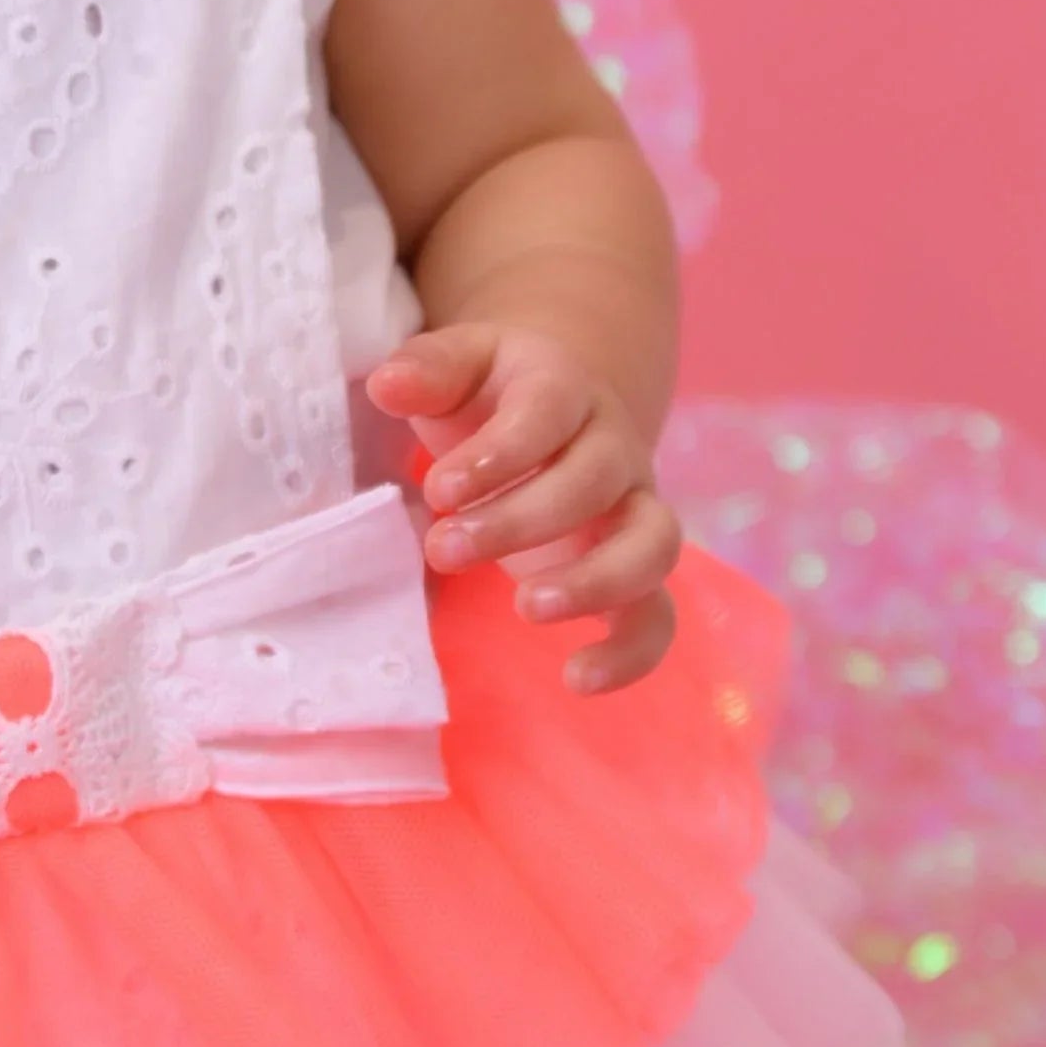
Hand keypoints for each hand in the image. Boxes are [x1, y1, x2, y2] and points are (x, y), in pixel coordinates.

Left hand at [367, 319, 681, 694]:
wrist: (556, 412)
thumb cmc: (491, 396)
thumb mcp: (458, 368)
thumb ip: (428, 370)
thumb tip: (385, 385)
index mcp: (565, 388)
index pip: (548, 411)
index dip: (498, 451)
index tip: (439, 488)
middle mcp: (614, 450)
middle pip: (592, 481)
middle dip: (518, 520)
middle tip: (442, 548)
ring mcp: (636, 512)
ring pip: (651, 545)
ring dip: (595, 581)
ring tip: (525, 609)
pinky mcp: (637, 572)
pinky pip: (660, 615)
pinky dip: (631, 652)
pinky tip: (576, 679)